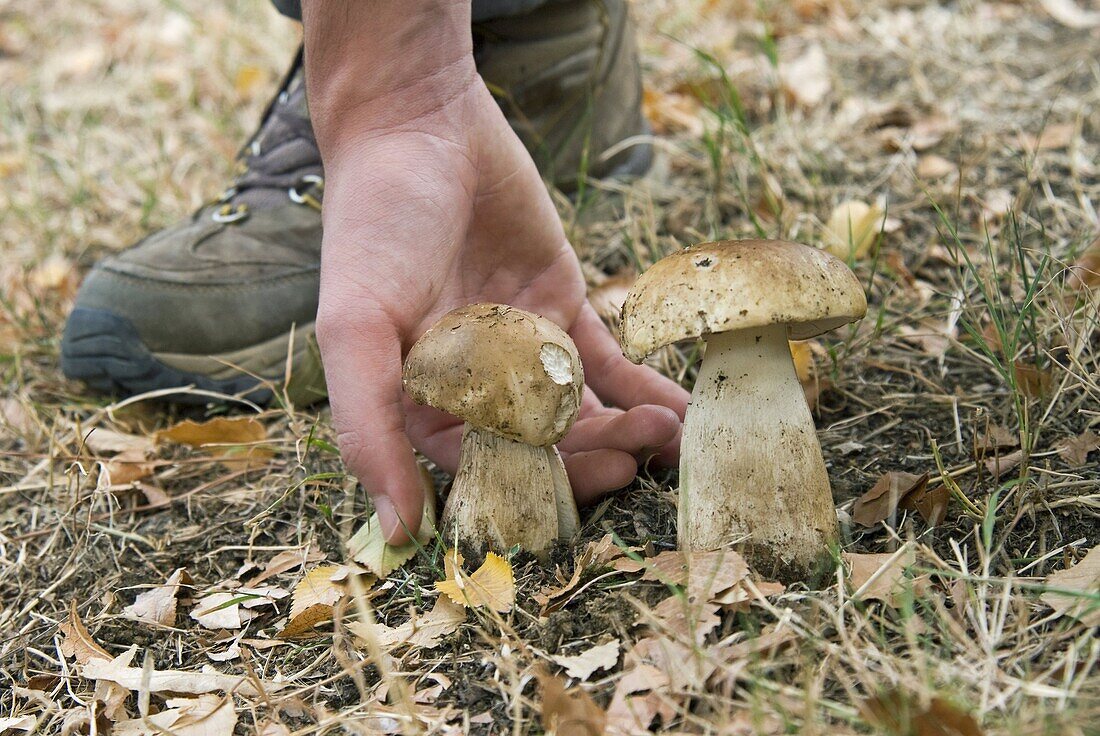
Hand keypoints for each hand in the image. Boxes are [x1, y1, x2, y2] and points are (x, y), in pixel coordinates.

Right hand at [303, 2, 687, 542]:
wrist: (421, 123)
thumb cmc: (374, 225)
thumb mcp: (356, 328)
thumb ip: (369, 428)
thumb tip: (399, 534)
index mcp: (421, 404)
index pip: (489, 471)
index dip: (545, 486)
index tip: (596, 480)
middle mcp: (474, 386)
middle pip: (545, 447)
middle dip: (597, 456)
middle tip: (643, 454)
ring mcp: (524, 346)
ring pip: (582, 409)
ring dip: (628, 427)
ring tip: (672, 432)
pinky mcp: (562, 304)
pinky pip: (608, 358)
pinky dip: (644, 384)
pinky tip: (678, 405)